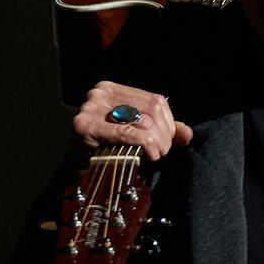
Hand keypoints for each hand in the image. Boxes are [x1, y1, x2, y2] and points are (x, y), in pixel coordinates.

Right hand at [73, 81, 193, 160]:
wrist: (76, 173)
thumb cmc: (106, 154)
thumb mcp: (137, 138)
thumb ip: (162, 132)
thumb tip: (188, 134)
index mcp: (113, 90)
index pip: (155, 101)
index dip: (168, 125)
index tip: (165, 144)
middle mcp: (100, 93)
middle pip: (151, 110)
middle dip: (164, 136)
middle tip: (160, 154)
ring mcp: (90, 107)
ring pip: (143, 120)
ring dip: (156, 143)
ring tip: (153, 156)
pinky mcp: (84, 125)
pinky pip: (125, 132)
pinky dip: (143, 144)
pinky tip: (148, 155)